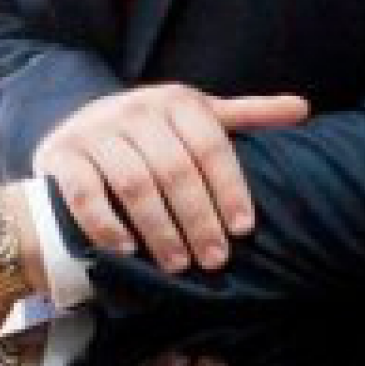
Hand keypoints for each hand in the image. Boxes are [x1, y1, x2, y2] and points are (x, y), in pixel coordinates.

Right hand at [34, 83, 308, 273]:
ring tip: (178, 265)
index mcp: (175, 100)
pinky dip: (105, 224)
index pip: (210, 145)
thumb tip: (303, 108)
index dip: (229, 188)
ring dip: (159, 228)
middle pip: (174, 169)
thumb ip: (245, 116)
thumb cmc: (150, 134)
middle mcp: (134, 109)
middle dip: (198, 219)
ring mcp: (94, 130)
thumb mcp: (195, 118)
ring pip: (134, 183)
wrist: (75, 132)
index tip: (242, 230)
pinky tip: (126, 251)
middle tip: (213, 260)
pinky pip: (85, 193)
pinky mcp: (60, 156)